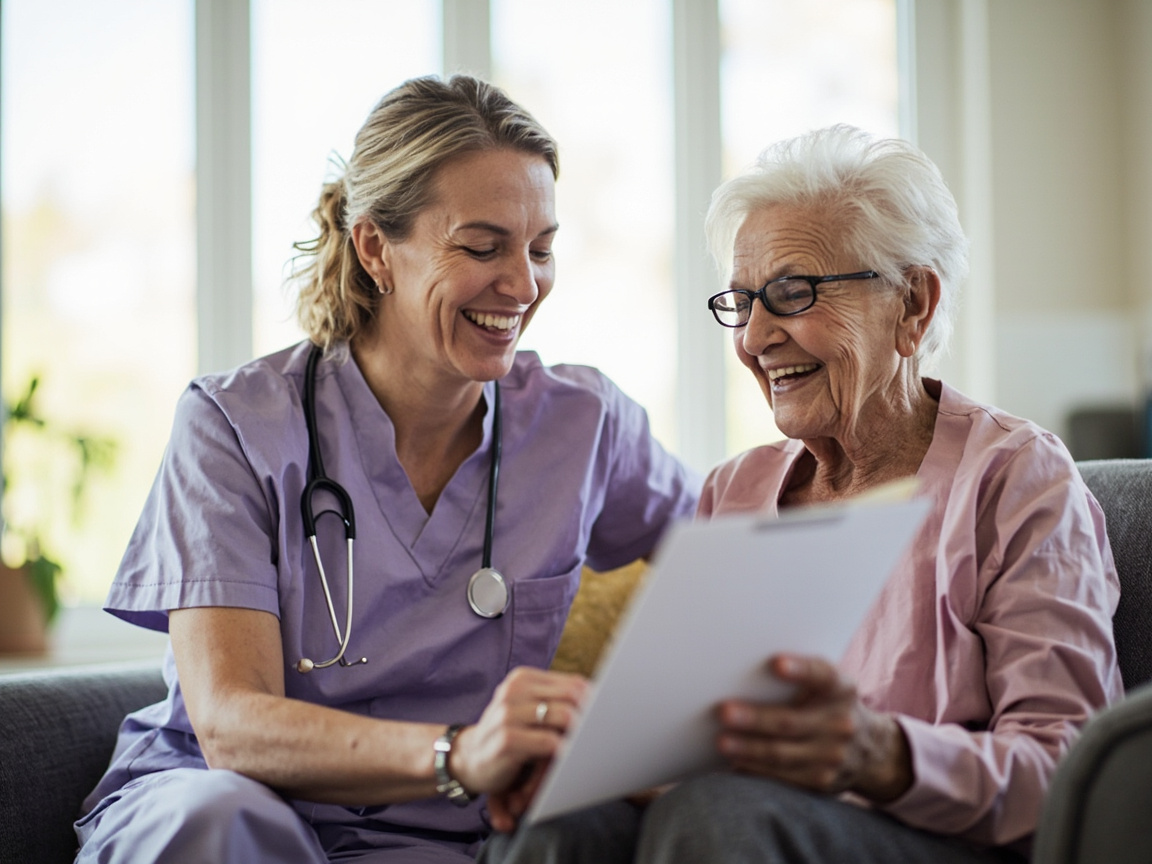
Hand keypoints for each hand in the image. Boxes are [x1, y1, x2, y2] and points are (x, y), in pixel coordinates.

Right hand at [449, 666, 587, 831]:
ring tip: (585, 748)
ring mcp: (508, 713)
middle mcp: (514, 690)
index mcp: (523, 678)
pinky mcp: (507, 738)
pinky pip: (550, 742)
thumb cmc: (508, 734)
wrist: (469, 758)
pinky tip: (569, 759)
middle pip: (573, 697)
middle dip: (590, 717)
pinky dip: (565, 751)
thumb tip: (603, 701)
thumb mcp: (529, 710)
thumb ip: (556, 702)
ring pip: (565, 716)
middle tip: (600, 736)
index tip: (607, 719)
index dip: (595, 702)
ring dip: (579, 735)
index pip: (574, 683)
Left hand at [715, 654, 911, 801]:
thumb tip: (740, 671)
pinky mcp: (823, 781)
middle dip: (755, 718)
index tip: (775, 663)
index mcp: (840, 688)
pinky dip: (756, 770)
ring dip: (748, 749)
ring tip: (722, 742)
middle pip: (792, 721)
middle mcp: (840, 722)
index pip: (821, 675)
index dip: (799, 669)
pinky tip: (735, 763)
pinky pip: (783, 777)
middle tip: (723, 712)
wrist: (870, 747)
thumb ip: (799, 678)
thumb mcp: (827, 685)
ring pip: (783, 753)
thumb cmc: (829, 704)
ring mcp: (833, 755)